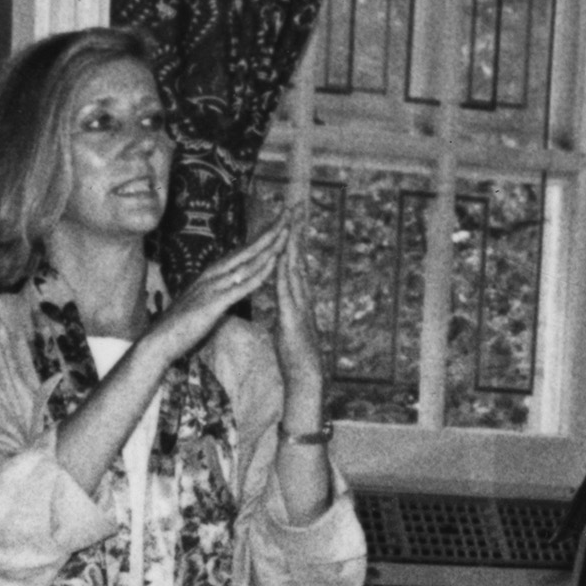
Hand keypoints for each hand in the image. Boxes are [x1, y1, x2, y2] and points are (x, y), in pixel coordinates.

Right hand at [145, 227, 287, 368]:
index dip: (261, 236)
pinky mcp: (214, 303)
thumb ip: (216, 295)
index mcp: (212, 275)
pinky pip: (242, 285)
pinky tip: (274, 262)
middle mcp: (213, 275)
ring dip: (269, 246)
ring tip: (287, 231)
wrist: (158, 342)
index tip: (278, 223)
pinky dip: (260, 272)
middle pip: (248, 249)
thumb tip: (227, 293)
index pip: (242, 251)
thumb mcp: (202, 304)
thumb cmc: (179, 327)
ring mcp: (214, 287)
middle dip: (270, 231)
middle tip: (289, 213)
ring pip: (248, 263)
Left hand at [258, 215, 323, 428]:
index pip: (292, 265)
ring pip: (294, 270)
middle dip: (295, 233)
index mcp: (297, 299)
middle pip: (297, 259)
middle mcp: (301, 298)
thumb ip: (286, 312)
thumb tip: (283, 304)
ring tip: (289, 221)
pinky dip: (284, 272)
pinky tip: (280, 257)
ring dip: (291, 245)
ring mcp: (299, 305)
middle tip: (294, 207)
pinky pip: (287, 290)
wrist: (305, 377)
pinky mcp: (293, 317)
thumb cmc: (294, 357)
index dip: (290, 242)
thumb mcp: (287, 328)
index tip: (288, 220)